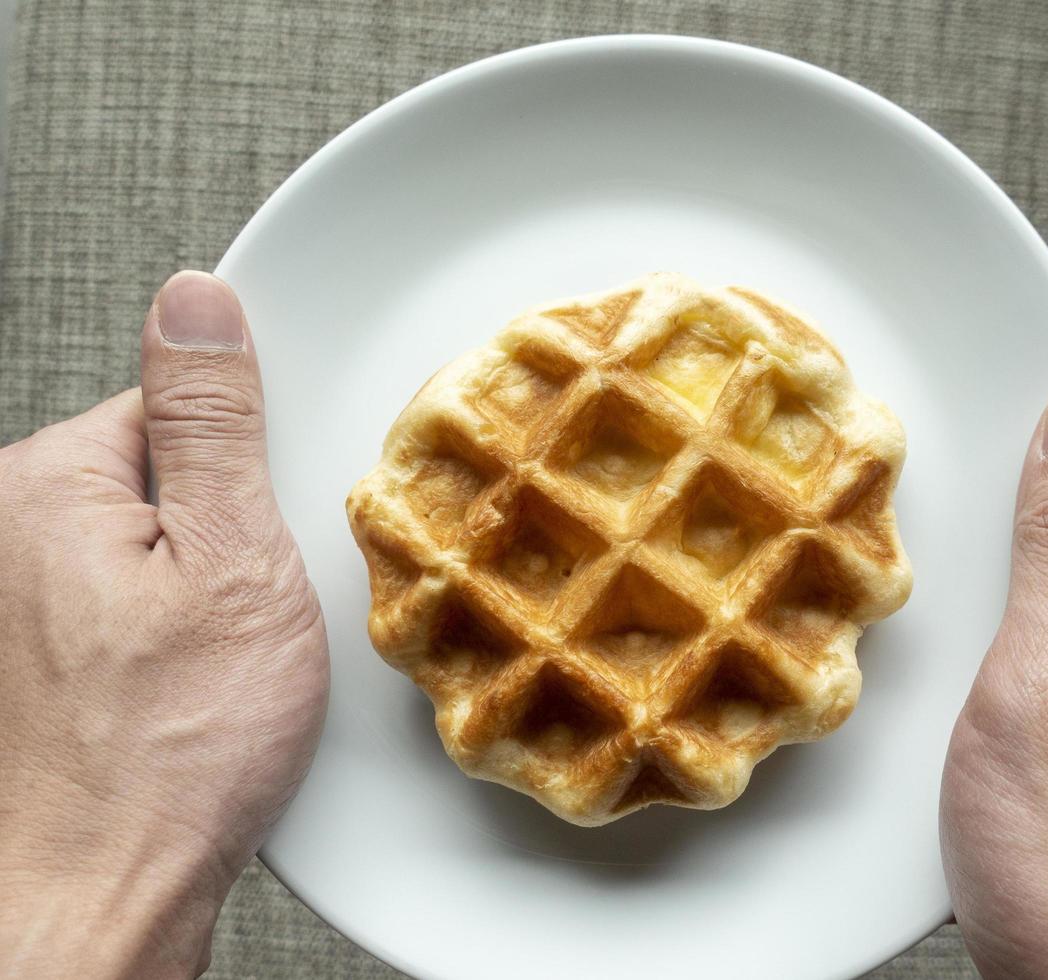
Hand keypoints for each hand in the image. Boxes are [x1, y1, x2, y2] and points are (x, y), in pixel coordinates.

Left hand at [0, 272, 327, 978]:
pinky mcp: (22, 661)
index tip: (266, 536)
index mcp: (41, 485)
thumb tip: (196, 302)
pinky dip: (156, 641)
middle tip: (246, 617)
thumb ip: (212, 421)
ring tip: (214, 670)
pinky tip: (179, 697)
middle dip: (217, 532)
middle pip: (151, 479)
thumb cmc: (168, 753)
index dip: (246, 470)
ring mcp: (6, 603)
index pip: (170, 409)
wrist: (98, 896)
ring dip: (190, 594)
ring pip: (139, 551)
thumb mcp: (232, 561)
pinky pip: (117, 610)